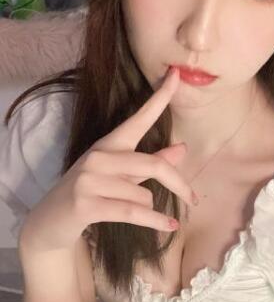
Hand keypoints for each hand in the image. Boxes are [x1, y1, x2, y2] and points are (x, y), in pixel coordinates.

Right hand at [18, 66, 194, 252]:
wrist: (50, 222)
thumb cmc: (92, 194)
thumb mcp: (121, 175)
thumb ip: (151, 162)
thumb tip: (183, 149)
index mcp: (109, 144)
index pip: (139, 117)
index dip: (160, 97)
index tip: (177, 74)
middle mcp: (99, 156)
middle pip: (153, 165)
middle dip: (179, 184)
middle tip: (194, 199)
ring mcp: (89, 180)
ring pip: (143, 195)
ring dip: (148, 210)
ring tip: (135, 213)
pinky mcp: (86, 204)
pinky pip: (133, 212)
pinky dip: (155, 222)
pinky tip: (170, 227)